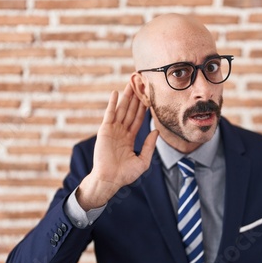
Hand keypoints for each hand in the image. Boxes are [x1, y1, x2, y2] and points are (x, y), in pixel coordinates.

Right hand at [76, 84, 158, 209]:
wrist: (109, 180)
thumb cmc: (125, 175)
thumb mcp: (143, 161)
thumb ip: (149, 146)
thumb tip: (156, 132)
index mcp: (129, 138)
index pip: (138, 119)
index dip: (143, 108)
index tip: (149, 96)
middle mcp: (121, 132)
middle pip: (130, 111)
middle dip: (136, 97)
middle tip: (140, 84)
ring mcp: (113, 130)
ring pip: (121, 109)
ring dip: (126, 96)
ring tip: (130, 83)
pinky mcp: (105, 130)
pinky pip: (109, 114)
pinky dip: (112, 103)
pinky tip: (116, 93)